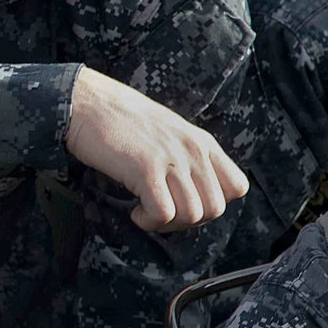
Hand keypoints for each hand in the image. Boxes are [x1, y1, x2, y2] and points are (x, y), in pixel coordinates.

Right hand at [65, 66, 248, 232]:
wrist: (90, 103)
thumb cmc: (122, 122)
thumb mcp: (170, 135)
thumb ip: (187, 158)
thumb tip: (191, 193)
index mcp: (203, 143)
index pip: (237, 187)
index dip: (213, 203)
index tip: (185, 201)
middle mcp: (194, 151)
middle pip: (215, 208)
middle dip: (188, 222)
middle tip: (162, 212)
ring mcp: (172, 159)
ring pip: (191, 215)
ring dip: (167, 224)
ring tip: (145, 211)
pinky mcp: (145, 168)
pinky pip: (163, 213)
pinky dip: (149, 220)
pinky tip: (135, 211)